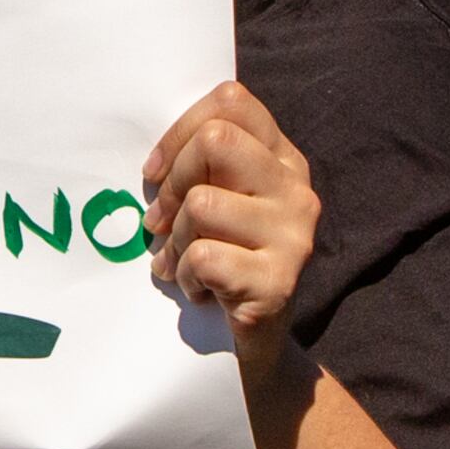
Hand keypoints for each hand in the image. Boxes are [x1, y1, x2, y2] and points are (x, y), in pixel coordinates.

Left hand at [143, 82, 321, 375]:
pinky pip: (204, 256)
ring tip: (184, 263)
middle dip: (172, 184)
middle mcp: (297, 189)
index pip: (231, 103)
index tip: (154, 172)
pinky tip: (199, 290)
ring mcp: (294, 235)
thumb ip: (200, 165)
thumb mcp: (214, 202)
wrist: (251, 345)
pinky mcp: (279, 281)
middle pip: (214, 142)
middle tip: (160, 223)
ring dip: (176, 241)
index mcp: (282, 159)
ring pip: (202, 203)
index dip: (179, 130)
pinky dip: (185, 276)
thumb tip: (152, 157)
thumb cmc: (219, 260)